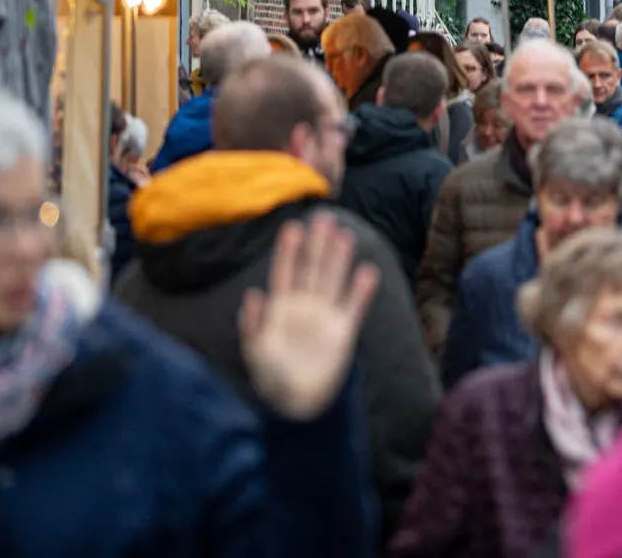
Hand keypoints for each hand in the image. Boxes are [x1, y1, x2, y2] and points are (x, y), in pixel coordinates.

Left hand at [239, 213, 379, 420]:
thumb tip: (253, 294)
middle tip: (324, 217)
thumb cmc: (270, 376)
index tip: (292, 227)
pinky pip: (354, 307)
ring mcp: (325, 316)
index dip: (288, 251)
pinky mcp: (343, 331)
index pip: (285, 273)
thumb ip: (252, 324)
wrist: (296, 403)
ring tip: (345, 235)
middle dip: (317, 244)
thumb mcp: (254, 350)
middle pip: (312, 269)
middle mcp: (304, 306)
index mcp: (280, 308)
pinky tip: (368, 271)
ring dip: (339, 259)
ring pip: (333, 281)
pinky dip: (362, 291)